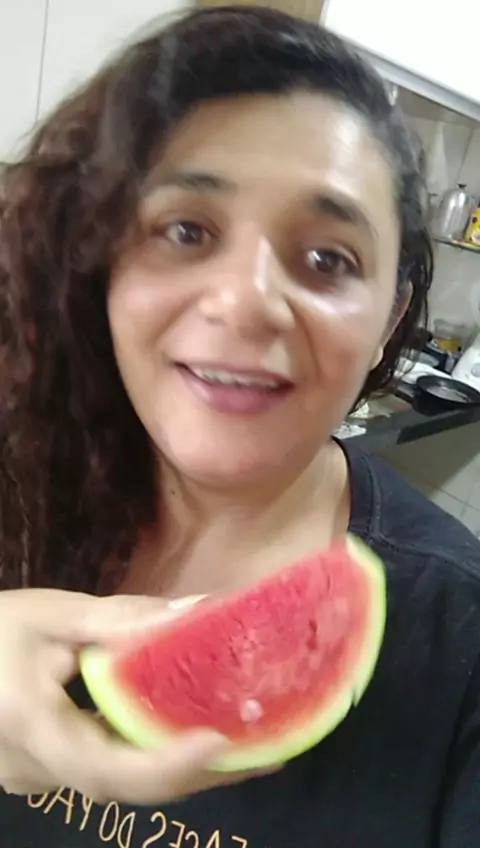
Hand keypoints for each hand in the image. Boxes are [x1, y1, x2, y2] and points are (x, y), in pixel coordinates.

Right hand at [0, 589, 259, 804]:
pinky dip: (155, 756)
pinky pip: (110, 770)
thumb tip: (197, 610)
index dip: (168, 764)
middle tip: (268, 750)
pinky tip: (193, 736)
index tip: (221, 740)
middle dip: (201, 773)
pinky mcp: (52, 768)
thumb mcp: (49, 615)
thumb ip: (120, 619)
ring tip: (248, 746)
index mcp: (35, 730)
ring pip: (124, 783)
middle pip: (130, 785)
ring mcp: (44, 777)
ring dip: (185, 768)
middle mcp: (41, 770)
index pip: (109, 768)